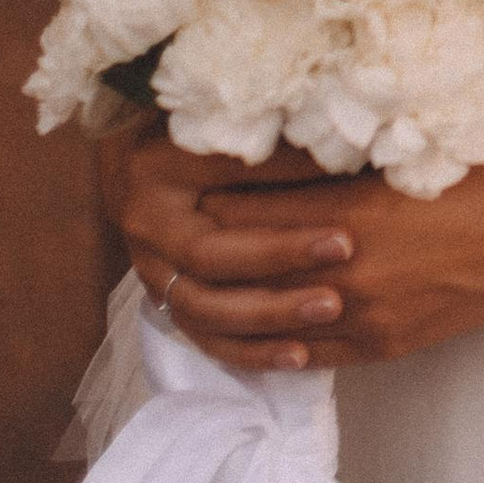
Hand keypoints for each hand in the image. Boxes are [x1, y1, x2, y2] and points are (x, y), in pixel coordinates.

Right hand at [97, 124, 357, 375]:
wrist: (137, 154)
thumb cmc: (198, 127)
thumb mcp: (234, 126)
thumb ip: (281, 148)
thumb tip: (346, 156)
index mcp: (160, 175)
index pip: (224, 201)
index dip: (282, 216)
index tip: (345, 226)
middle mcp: (148, 229)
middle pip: (210, 262)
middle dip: (279, 266)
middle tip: (342, 264)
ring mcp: (152, 271)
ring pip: (205, 311)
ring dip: (269, 319)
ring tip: (330, 311)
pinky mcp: (167, 300)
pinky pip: (206, 338)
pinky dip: (251, 351)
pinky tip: (299, 356)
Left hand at [99, 118, 483, 373]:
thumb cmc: (473, 178)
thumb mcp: (394, 161)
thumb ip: (329, 170)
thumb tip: (265, 161)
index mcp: (346, 212)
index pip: (247, 211)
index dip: (204, 198)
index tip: (172, 182)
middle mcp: (345, 270)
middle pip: (245, 267)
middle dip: (201, 250)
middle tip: (162, 231)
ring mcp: (362, 315)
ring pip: (266, 318)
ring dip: (225, 303)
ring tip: (190, 282)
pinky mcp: (379, 347)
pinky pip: (304, 354)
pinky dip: (268, 342)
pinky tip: (244, 329)